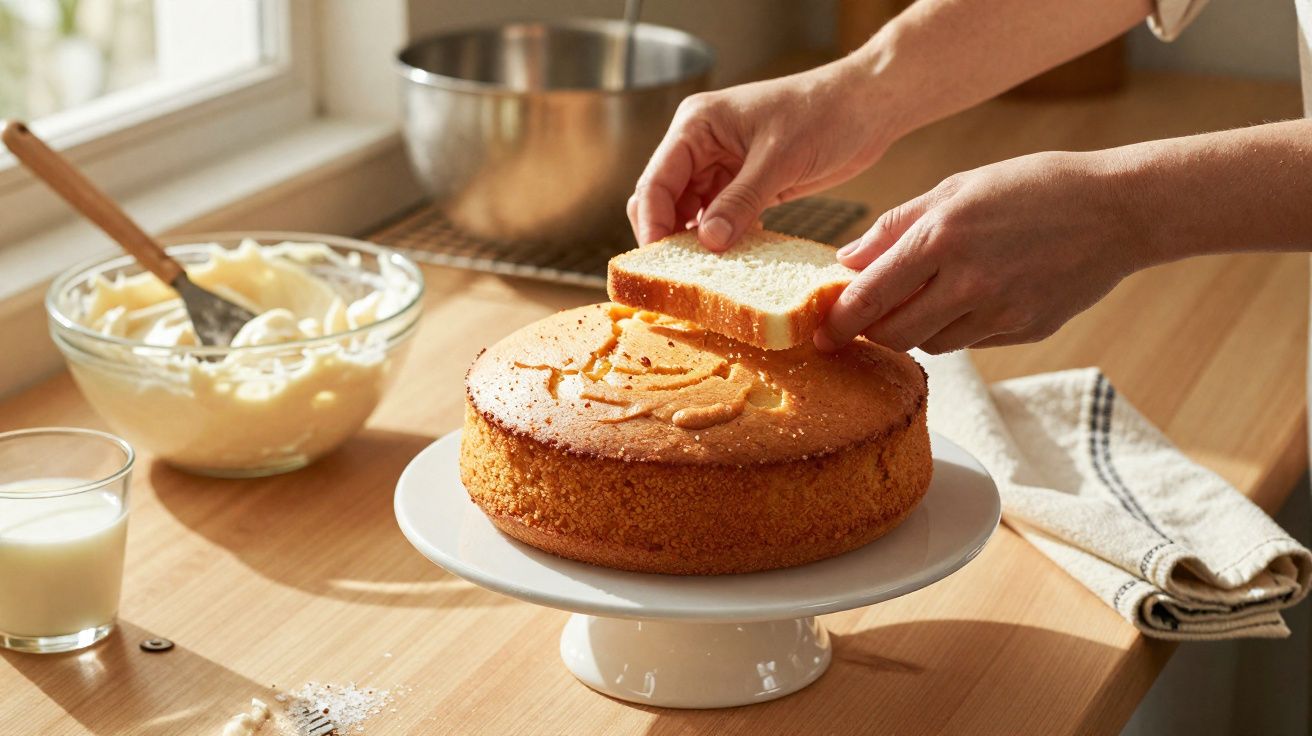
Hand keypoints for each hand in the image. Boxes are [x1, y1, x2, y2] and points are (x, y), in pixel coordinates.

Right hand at [627, 59, 894, 249]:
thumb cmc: (824, 115)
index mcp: (696, 125)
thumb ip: (740, 201)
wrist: (867, 107)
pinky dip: (723, 239)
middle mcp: (700, 145)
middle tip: (680, 274)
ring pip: (690, 213)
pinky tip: (733, 259)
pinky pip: (719, 219)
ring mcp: (721, 166)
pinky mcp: (743, 185)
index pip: (656, 181)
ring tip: (707, 273)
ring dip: (696, 242)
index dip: (653, 223)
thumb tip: (708, 242)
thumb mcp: (779, 160)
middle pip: (665, 200)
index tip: (660, 261)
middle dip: (669, 235)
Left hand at [816, 150, 1144, 353]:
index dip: (839, 321)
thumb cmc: (1033, 187)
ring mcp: (999, 311)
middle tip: (865, 322)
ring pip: (931, 344)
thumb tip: (847, 261)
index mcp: (941, 236)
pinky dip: (957, 329)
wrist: (1117, 210)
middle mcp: (967, 281)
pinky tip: (972, 299)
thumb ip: (895, 226)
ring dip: (915, 330)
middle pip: (894, 335)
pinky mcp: (1024, 330)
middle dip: (872, 333)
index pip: (870, 296)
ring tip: (927, 297)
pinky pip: (970, 343)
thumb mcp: (957, 188)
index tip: (822, 332)